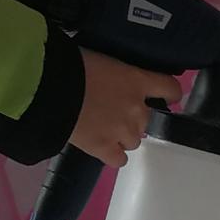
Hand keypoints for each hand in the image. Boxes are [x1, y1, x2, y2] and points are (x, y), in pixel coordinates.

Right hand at [70, 51, 178, 167]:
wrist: (50, 89)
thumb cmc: (71, 65)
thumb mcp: (100, 59)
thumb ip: (113, 72)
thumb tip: (109, 75)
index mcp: (137, 80)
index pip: (170, 88)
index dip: (169, 94)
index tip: (165, 96)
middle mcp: (137, 109)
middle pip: (147, 120)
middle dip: (133, 117)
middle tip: (112, 111)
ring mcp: (122, 132)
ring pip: (134, 141)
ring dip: (123, 135)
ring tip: (103, 129)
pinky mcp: (104, 149)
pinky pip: (119, 160)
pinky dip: (112, 154)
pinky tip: (101, 147)